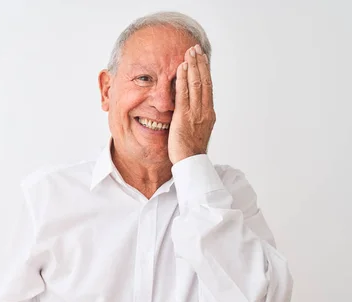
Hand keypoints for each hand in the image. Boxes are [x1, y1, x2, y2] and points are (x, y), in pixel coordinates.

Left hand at [168, 44, 215, 163]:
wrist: (191, 163)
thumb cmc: (191, 150)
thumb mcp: (197, 130)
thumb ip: (196, 117)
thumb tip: (193, 109)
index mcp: (208, 113)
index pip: (208, 87)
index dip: (205, 71)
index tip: (202, 58)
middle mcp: (205, 110)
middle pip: (205, 81)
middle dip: (200, 63)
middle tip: (196, 49)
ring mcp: (195, 113)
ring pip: (197, 84)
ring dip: (193, 66)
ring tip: (189, 52)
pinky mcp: (184, 116)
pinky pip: (184, 94)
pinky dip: (183, 80)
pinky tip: (181, 68)